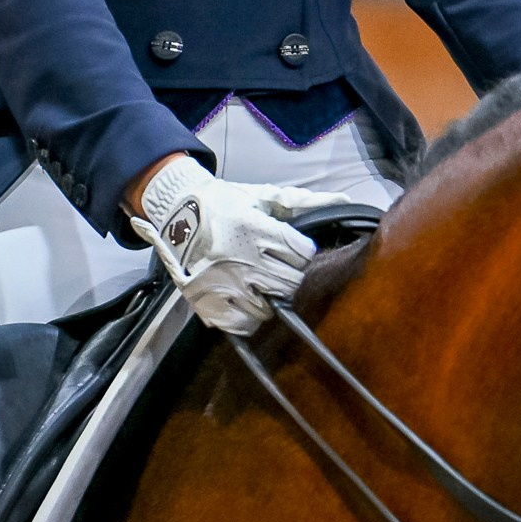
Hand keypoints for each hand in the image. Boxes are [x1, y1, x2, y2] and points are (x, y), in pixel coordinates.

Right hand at [129, 156, 326, 334]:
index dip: (305, 254)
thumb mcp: (263, 197)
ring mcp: (221, 282)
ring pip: (268, 308)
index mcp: (255, 229)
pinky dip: (248, 319)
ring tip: (263, 285)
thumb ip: (304, 202)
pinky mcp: (204, 299)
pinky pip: (240, 325)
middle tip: (282, 269)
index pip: (302, 254)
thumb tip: (343, 200)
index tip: (296, 251)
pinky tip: (248, 303)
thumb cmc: (225, 203)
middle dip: (292, 277)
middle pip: (290, 283)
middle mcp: (240, 258)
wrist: (176, 210)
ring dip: (272, 299)